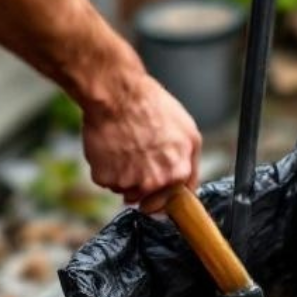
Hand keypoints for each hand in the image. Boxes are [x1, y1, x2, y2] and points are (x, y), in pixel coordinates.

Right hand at [82, 73, 201, 212]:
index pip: (172, 202)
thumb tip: (190, 189)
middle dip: (143, 185)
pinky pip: (106, 181)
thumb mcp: (190, 133)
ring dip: (124, 176)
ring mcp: (127, 182)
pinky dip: (106, 168)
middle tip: (138, 158)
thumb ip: (192, 166)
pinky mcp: (104, 177)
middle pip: (147, 199)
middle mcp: (153, 183)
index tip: (157, 187)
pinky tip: (111, 147)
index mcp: (177, 174)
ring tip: (125, 147)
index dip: (164, 195)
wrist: (117, 94)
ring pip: (125, 190)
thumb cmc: (152, 107)